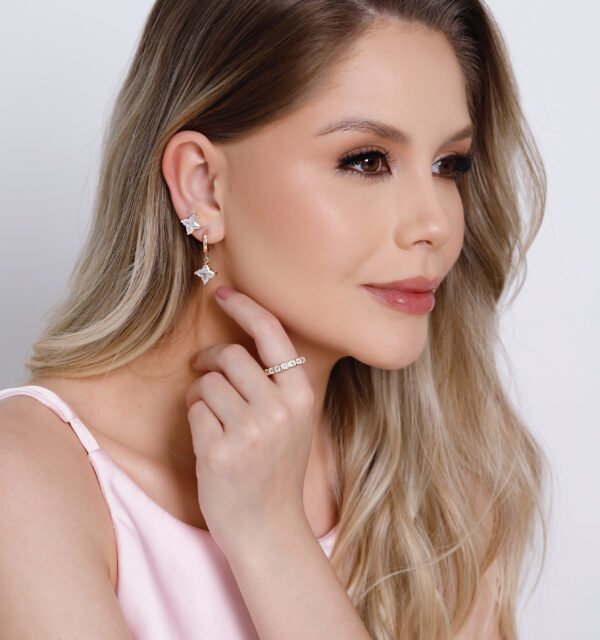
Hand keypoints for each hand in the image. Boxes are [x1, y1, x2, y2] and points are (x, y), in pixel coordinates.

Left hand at [185, 286, 315, 555]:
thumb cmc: (277, 468)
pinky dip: (194, 417)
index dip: (245, 307)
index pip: (271, 333)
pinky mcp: (219, 451)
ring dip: (200, 392)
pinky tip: (208, 438)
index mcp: (301, 396)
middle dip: (210, 357)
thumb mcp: (293, 420)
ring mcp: (249, 431)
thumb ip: (275, 383)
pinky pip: (194, 410)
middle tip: (202, 367)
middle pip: (231, 355)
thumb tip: (238, 342)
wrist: (269, 527)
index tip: (223, 293)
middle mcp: (279, 409)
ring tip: (209, 413)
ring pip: (207, 382)